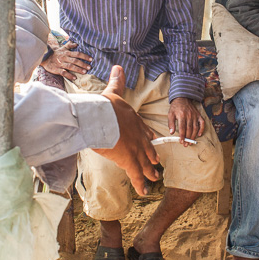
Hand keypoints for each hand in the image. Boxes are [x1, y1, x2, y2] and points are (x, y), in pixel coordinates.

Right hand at [42, 40, 91, 80]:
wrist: (45, 57)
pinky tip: (74, 78)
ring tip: (84, 72)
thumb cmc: (56, 53)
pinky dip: (69, 75)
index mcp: (67, 53)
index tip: (91, 59)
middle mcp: (64, 58)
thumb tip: (77, 43)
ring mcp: (60, 64)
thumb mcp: (63, 48)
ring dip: (78, 69)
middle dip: (83, 64)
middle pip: (75, 60)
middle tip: (89, 67)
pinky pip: (63, 73)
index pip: (77, 54)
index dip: (84, 56)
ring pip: (70, 66)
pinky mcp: (56, 70)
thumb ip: (70, 45)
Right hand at [93, 66, 160, 195]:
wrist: (102, 118)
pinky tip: (145, 192)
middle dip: (151, 156)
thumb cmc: (105, 106)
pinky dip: (140, 185)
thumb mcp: (113, 92)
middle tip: (156, 162)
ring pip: (145, 164)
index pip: (143, 131)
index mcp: (134, 121)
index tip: (152, 140)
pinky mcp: (129, 161)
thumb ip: (117, 82)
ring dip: (149, 172)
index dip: (148, 137)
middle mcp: (138, 136)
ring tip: (154, 177)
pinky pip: (137, 176)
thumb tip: (118, 67)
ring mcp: (136, 150)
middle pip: (147, 149)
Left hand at [167, 97, 204, 143]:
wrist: (182, 98)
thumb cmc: (175, 107)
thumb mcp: (170, 114)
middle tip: (186, 144)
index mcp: (181, 115)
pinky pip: (202, 123)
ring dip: (193, 136)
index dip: (182, 136)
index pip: (182, 128)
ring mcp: (194, 115)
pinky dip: (201, 129)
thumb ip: (171, 123)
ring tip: (191, 142)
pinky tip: (199, 135)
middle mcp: (189, 116)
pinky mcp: (198, 115)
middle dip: (188, 138)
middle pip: (189, 129)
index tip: (181, 142)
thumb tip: (171, 132)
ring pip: (195, 128)